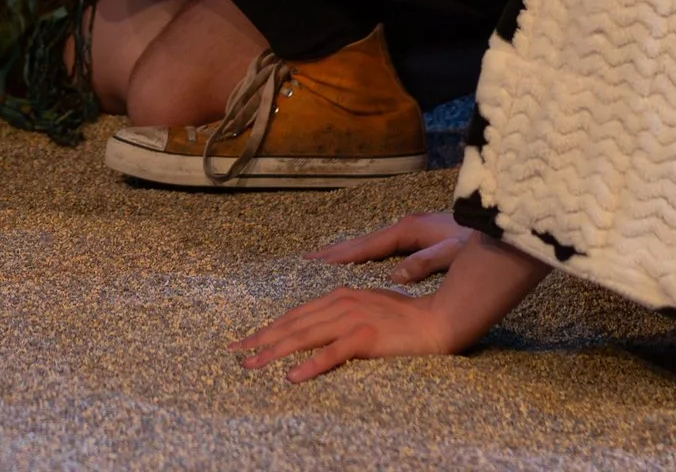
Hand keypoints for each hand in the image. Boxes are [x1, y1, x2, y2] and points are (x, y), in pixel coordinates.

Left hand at [232, 225, 551, 381]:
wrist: (441, 320)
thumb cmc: (407, 320)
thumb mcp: (369, 311)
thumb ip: (342, 317)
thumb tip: (316, 332)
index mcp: (341, 296)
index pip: (296, 314)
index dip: (268, 327)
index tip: (244, 341)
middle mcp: (342, 302)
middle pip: (293, 323)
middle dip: (261, 339)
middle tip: (234, 355)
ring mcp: (354, 318)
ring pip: (305, 336)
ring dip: (275, 352)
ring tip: (251, 366)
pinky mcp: (368, 337)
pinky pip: (333, 354)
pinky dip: (311, 365)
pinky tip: (292, 378)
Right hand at [308, 211, 470, 281]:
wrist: (499, 225)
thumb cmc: (479, 242)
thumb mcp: (454, 252)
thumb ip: (426, 262)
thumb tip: (395, 276)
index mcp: (408, 230)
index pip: (367, 245)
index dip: (342, 255)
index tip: (316, 261)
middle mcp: (405, 226)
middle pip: (364, 240)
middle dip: (337, 250)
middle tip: (308, 259)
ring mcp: (411, 229)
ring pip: (372, 241)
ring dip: (349, 250)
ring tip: (326, 258)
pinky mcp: (419, 234)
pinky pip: (382, 245)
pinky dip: (365, 251)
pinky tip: (362, 257)